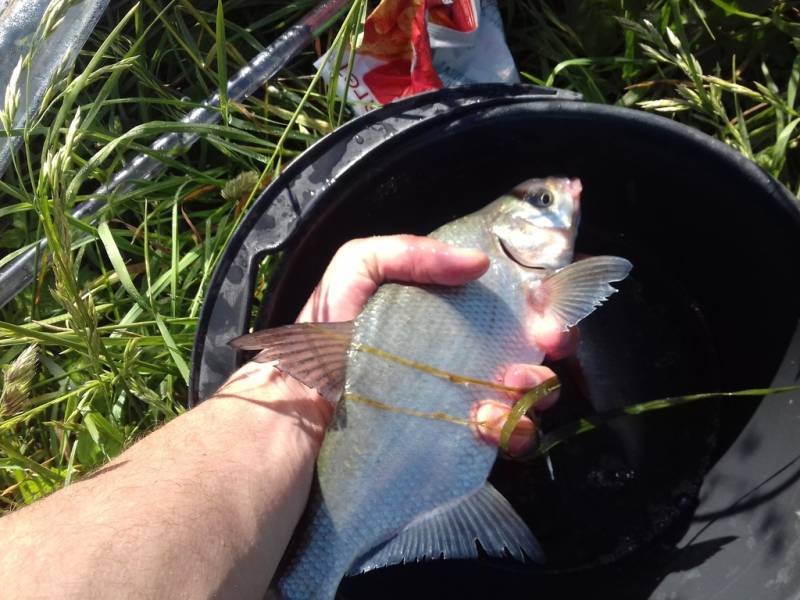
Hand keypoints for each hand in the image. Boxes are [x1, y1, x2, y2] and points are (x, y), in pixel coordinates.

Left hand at [296, 234, 574, 455]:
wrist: (304, 404)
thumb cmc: (328, 333)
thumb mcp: (357, 268)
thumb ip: (408, 251)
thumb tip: (477, 264)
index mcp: (449, 313)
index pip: (510, 302)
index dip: (543, 301)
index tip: (550, 308)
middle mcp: (465, 354)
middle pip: (531, 348)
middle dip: (554, 344)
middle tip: (549, 344)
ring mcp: (464, 398)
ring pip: (528, 395)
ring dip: (535, 390)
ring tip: (508, 388)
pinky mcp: (457, 438)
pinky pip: (505, 437)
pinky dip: (511, 431)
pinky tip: (484, 422)